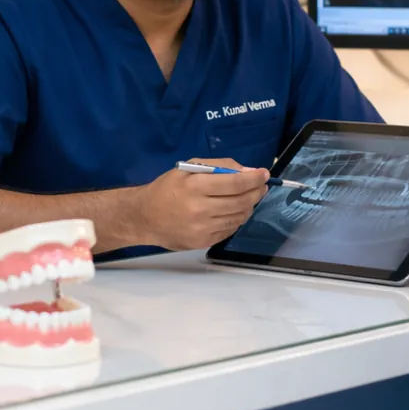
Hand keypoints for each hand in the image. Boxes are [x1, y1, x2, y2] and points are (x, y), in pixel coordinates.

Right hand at [134, 159, 269, 250]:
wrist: (144, 217)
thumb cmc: (167, 188)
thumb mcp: (189, 168)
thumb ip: (219, 166)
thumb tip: (248, 171)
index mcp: (194, 187)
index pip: (234, 184)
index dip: (254, 179)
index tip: (264, 174)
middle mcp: (199, 209)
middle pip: (241, 201)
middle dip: (256, 192)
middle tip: (261, 186)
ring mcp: (202, 228)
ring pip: (238, 217)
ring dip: (248, 206)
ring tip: (248, 198)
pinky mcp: (203, 242)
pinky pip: (230, 230)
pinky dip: (236, 219)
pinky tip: (234, 211)